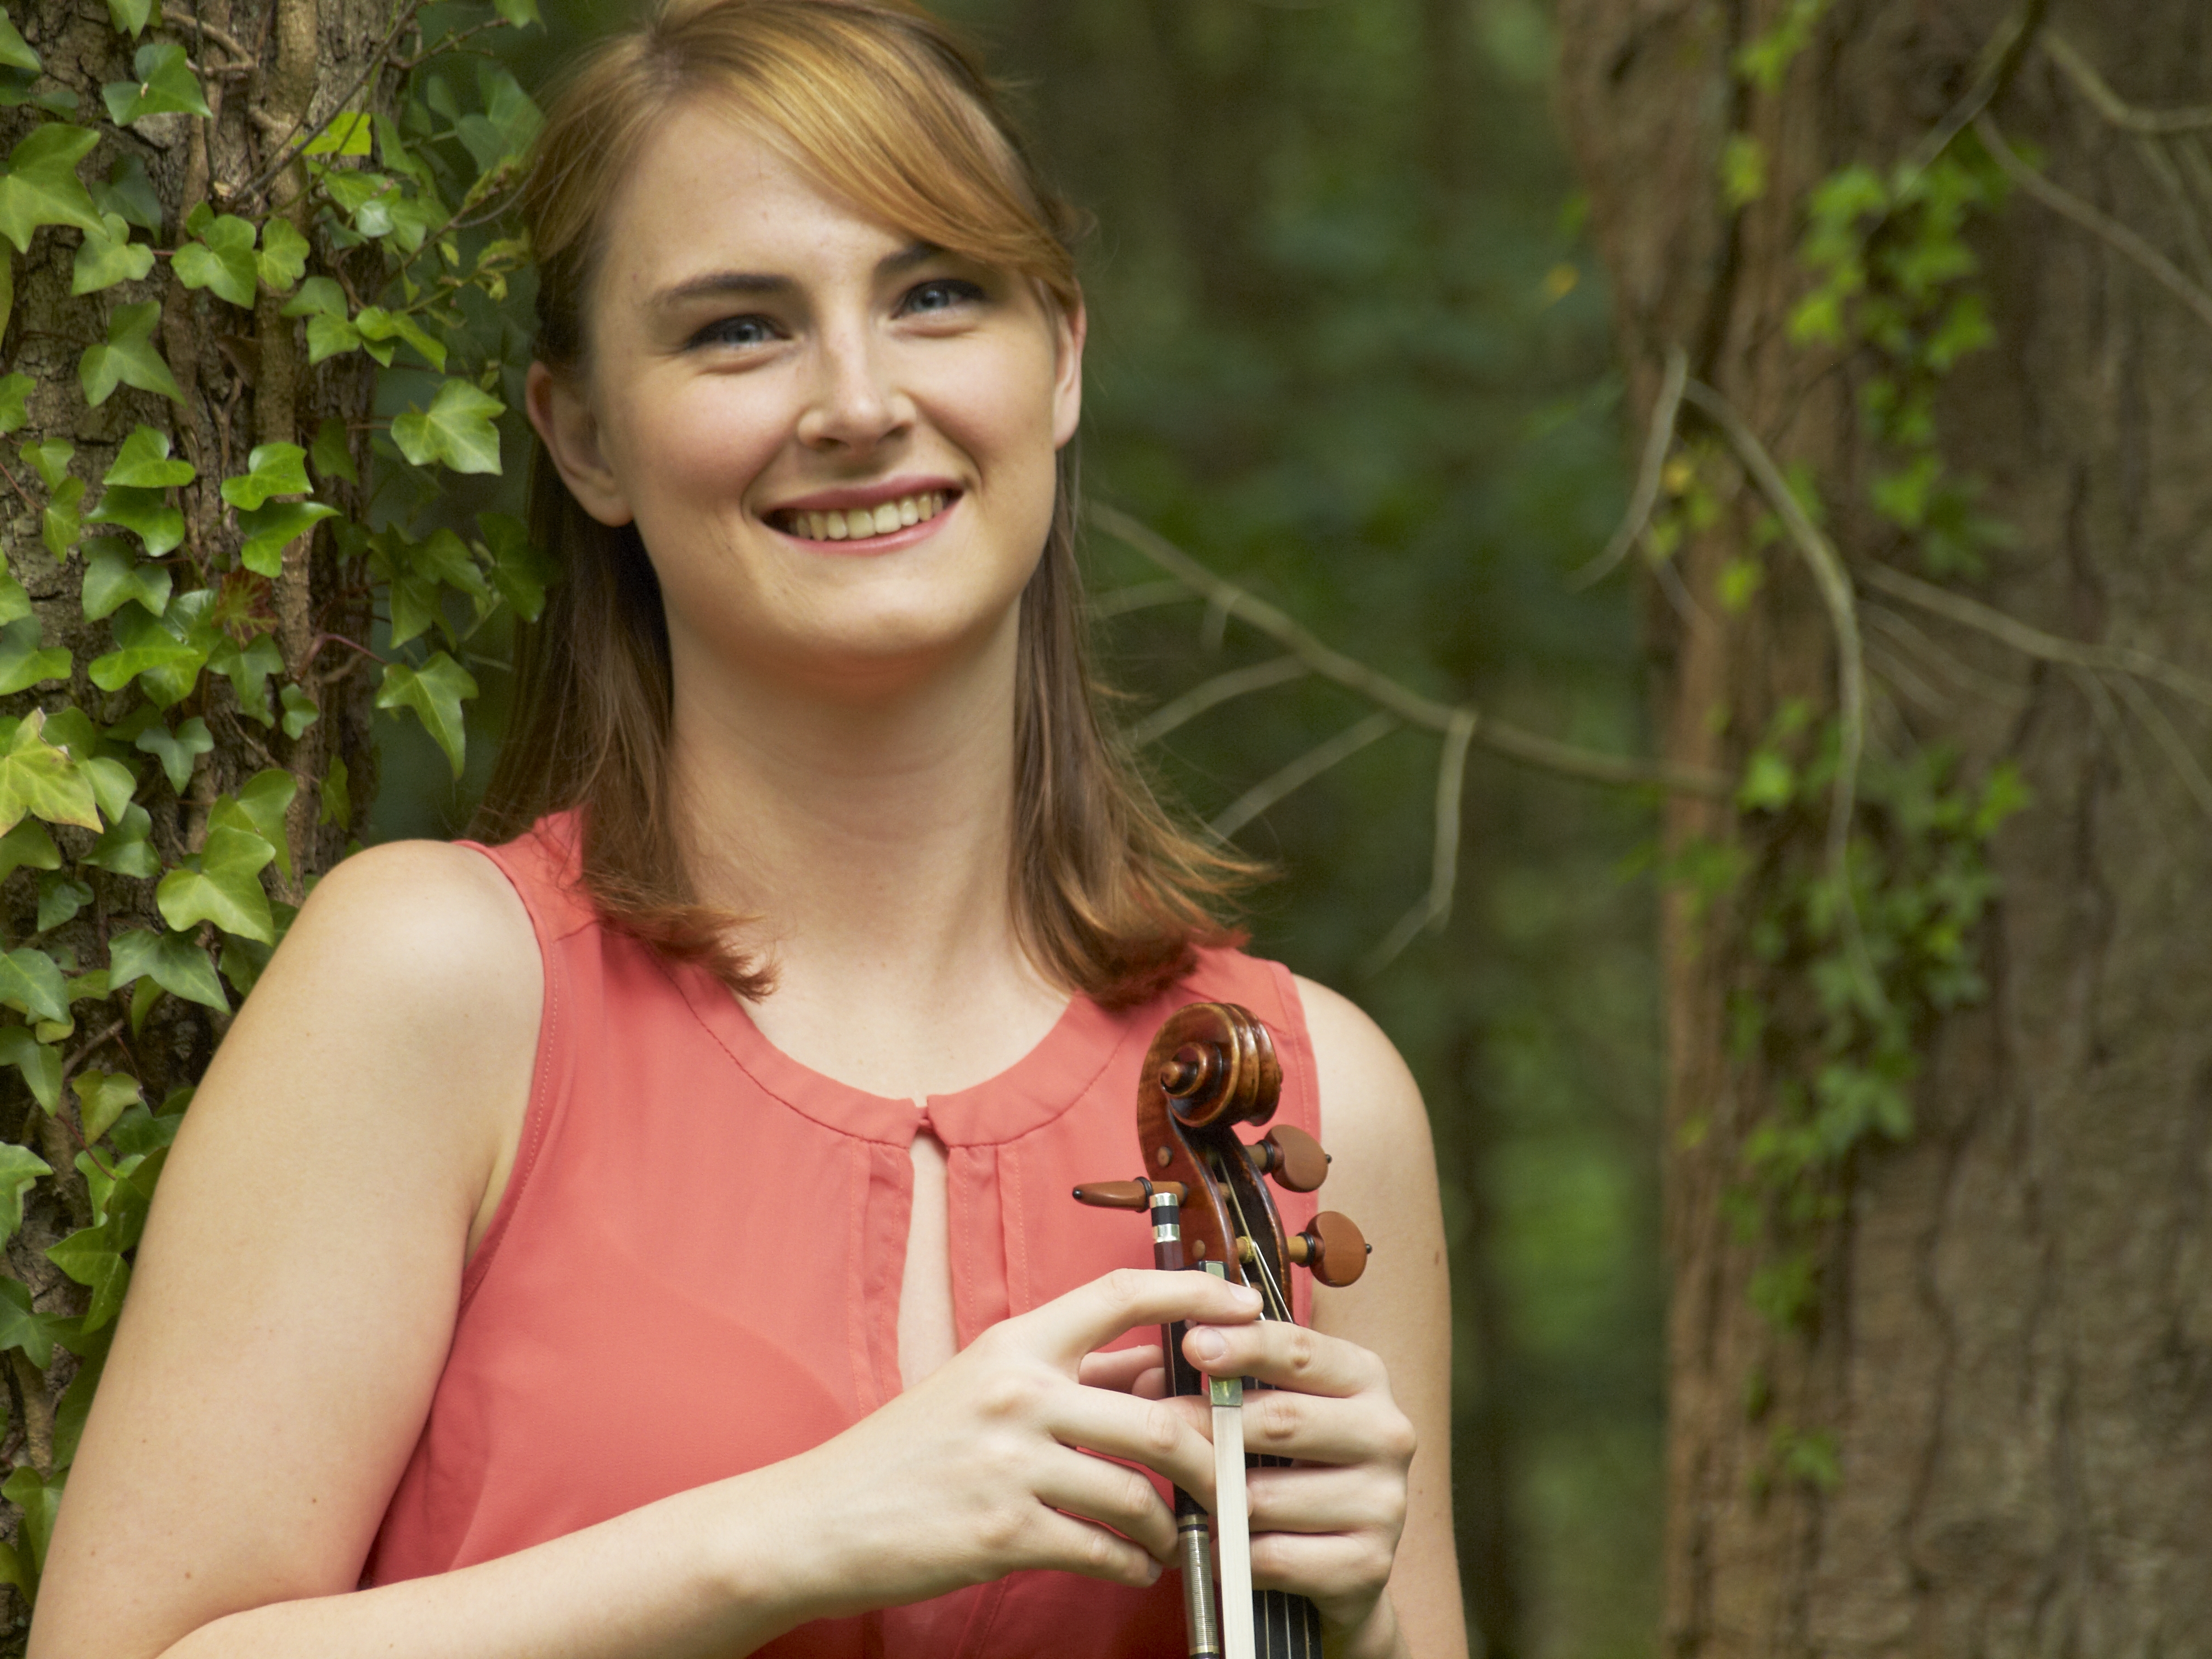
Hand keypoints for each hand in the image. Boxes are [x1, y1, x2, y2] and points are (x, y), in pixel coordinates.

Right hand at [770, 1268, 1263, 1618]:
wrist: (819, 1518)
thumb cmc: (906, 1451)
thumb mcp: (980, 1386)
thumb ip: (1067, 1373)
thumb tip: (1158, 1367)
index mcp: (1015, 1342)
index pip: (1121, 1293)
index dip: (1194, 1292)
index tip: (1246, 1305)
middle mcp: (1018, 1392)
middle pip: (1157, 1416)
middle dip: (1209, 1457)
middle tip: (1229, 1478)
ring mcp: (1011, 1464)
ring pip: (1139, 1494)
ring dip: (1172, 1524)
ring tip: (1174, 1536)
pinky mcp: (1004, 1532)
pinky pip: (1103, 1550)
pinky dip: (1132, 1564)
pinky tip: (1133, 1567)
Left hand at [1174, 1317, 1415, 1642]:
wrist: (1343, 1559)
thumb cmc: (1292, 1463)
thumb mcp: (1270, 1406)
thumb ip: (1225, 1380)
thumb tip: (1147, 1372)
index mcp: (1364, 1378)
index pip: (1301, 1351)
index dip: (1245, 1345)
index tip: (1193, 1344)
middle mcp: (1387, 1433)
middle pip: (1281, 1419)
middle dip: (1208, 1423)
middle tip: (1155, 1426)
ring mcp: (1385, 1503)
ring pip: (1267, 1496)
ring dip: (1213, 1499)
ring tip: (1181, 1494)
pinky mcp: (1369, 1565)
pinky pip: (1273, 1556)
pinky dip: (1230, 1553)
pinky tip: (1212, 1545)